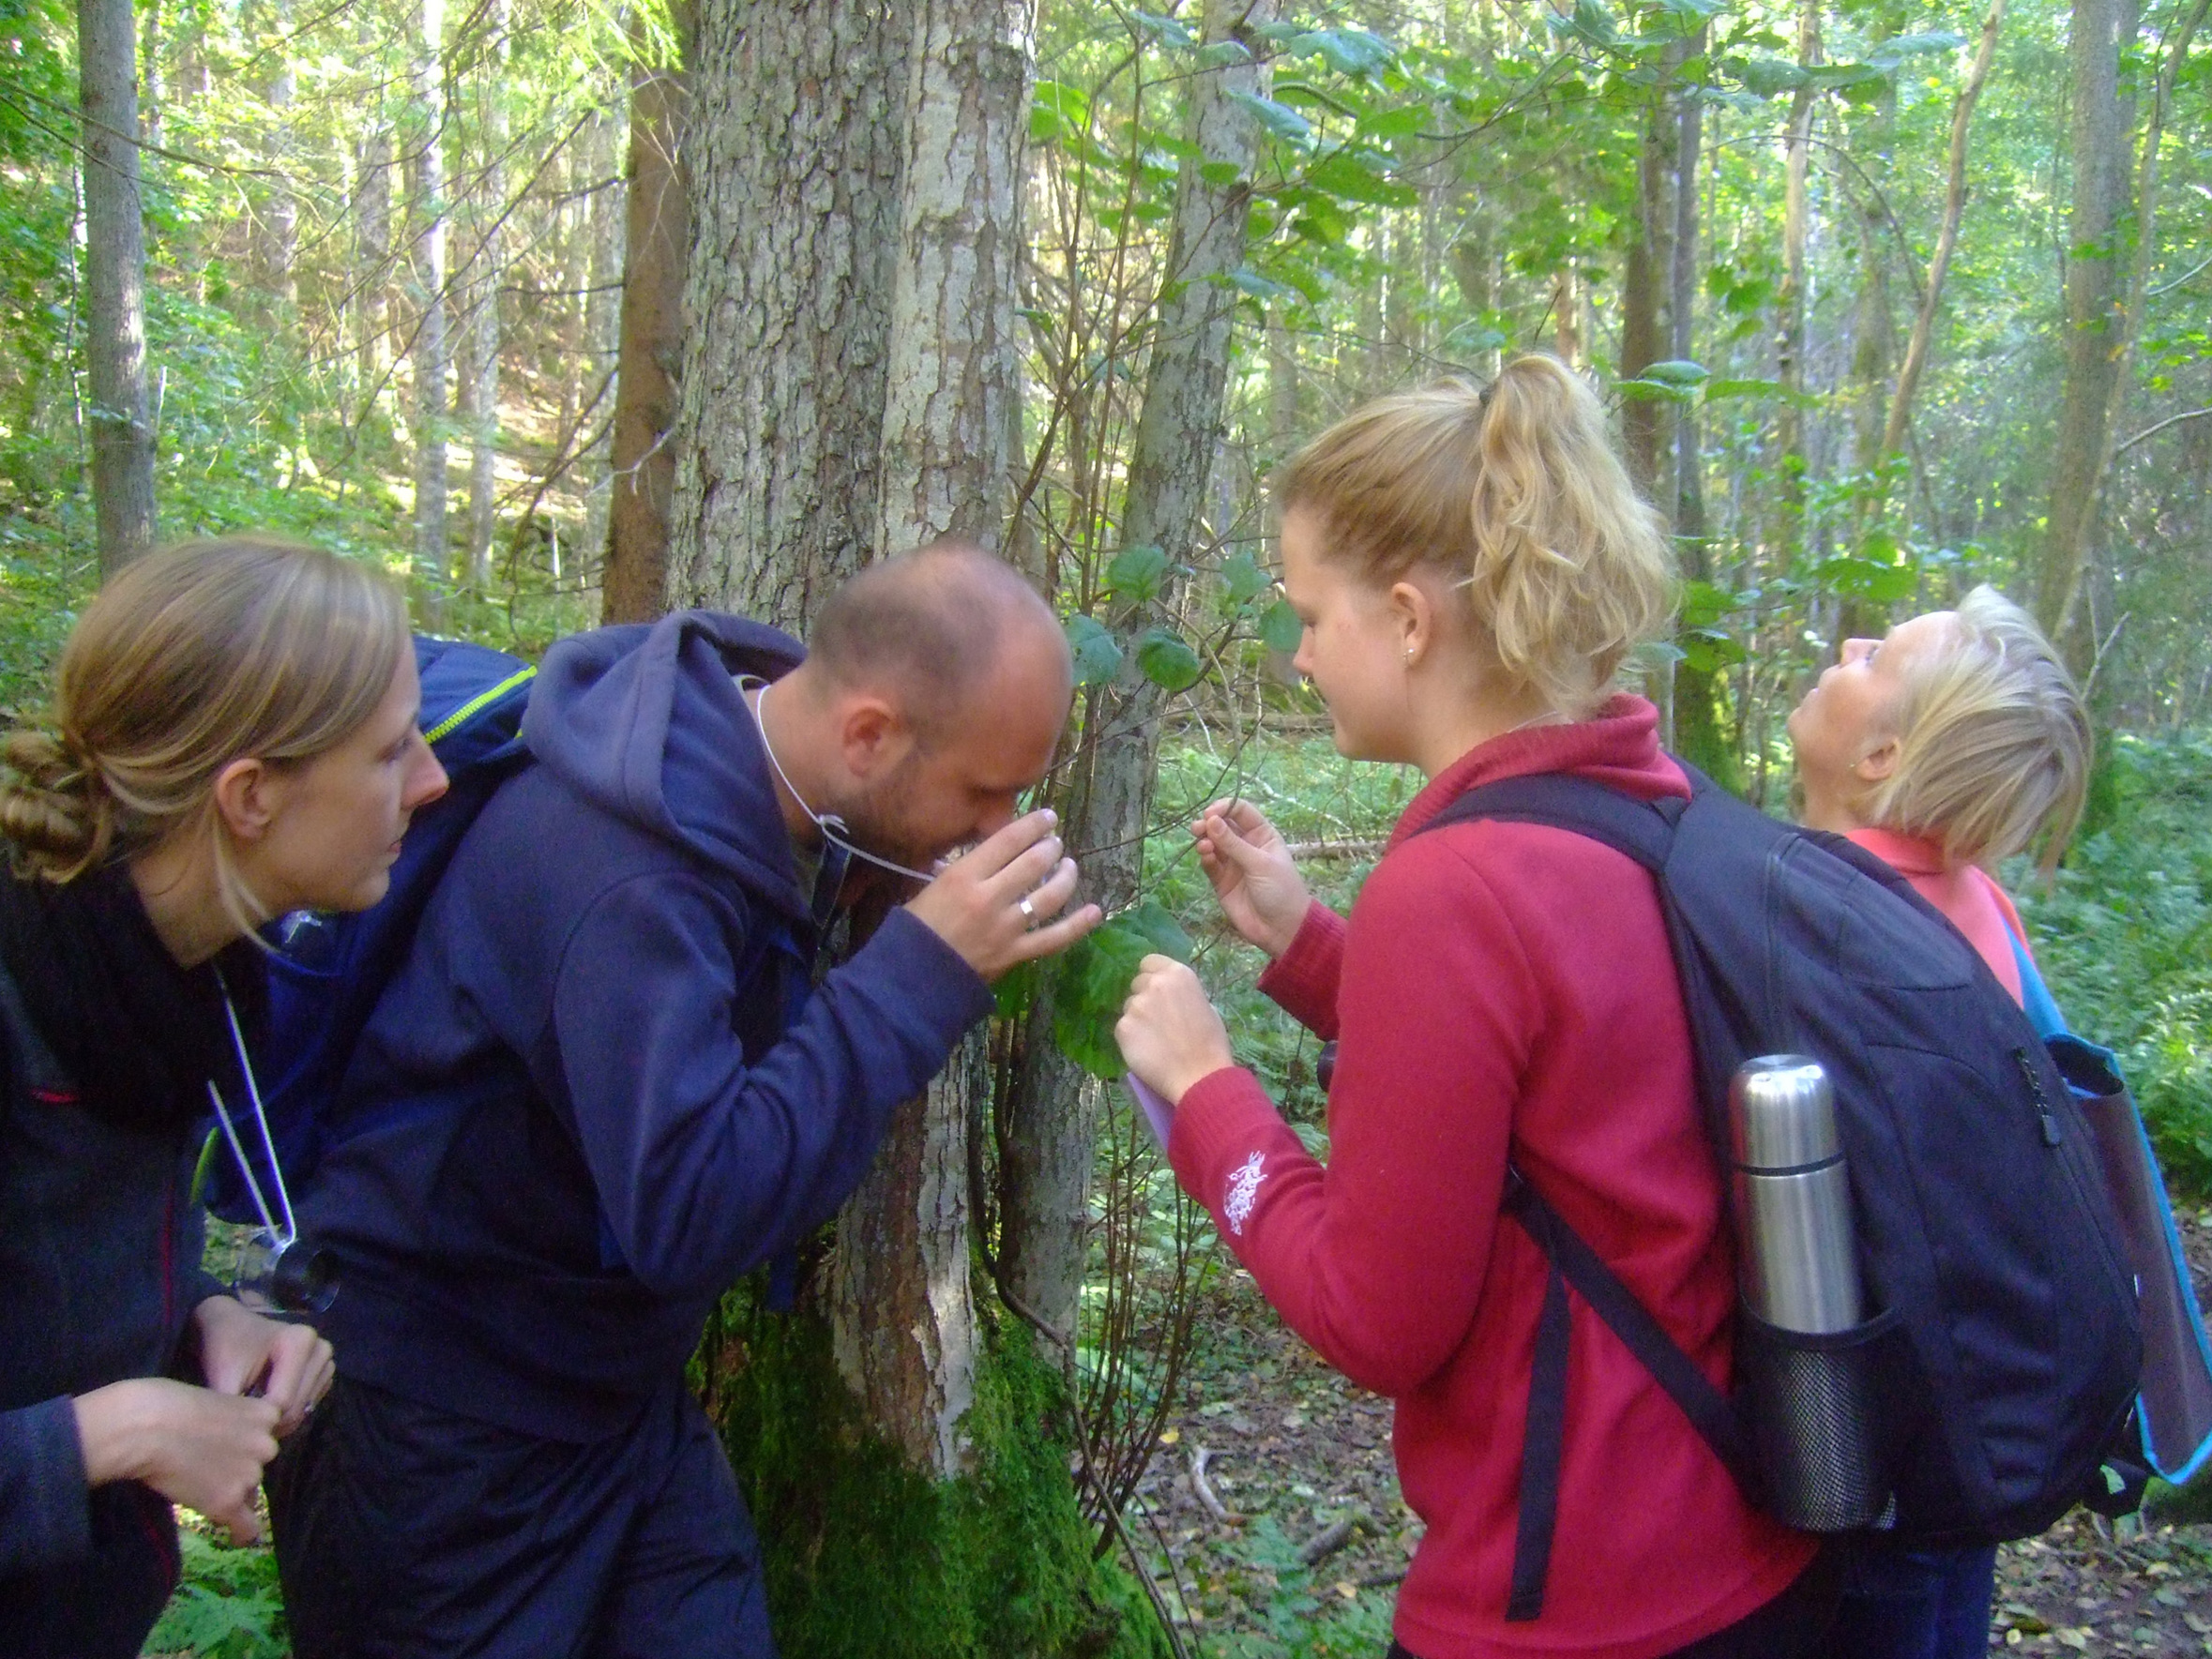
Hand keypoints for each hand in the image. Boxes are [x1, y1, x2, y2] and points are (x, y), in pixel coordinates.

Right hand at [72, 1377, 281, 1543]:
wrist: (144, 1427)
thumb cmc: (168, 1403)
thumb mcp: (216, 1398)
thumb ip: (233, 1420)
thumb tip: (230, 1442)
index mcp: (266, 1414)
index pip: (265, 1436)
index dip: (244, 1443)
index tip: (226, 1448)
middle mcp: (266, 1445)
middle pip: (258, 1465)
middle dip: (237, 1468)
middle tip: (204, 1466)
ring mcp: (249, 1475)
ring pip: (248, 1492)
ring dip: (229, 1493)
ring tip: (196, 1485)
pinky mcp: (227, 1502)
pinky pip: (246, 1526)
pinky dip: (241, 1533)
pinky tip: (234, 1536)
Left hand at [194, 1295, 333, 1435]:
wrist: (232, 1326)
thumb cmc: (225, 1347)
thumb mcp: (223, 1375)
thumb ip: (235, 1408)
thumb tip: (241, 1442)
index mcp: (299, 1342)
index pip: (282, 1401)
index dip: (256, 1418)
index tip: (234, 1421)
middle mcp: (321, 1348)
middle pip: (297, 1407)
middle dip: (269, 1421)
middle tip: (242, 1424)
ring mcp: (326, 1360)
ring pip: (304, 1409)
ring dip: (279, 1419)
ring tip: (253, 1413)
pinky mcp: (325, 1371)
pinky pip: (309, 1405)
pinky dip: (289, 1412)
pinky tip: (268, 1404)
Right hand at [904, 809, 1102, 981]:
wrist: (912, 978)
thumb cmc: (915, 929)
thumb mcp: (930, 887)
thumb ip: (960, 870)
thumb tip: (985, 855)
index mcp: (964, 876)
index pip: (1009, 840)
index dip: (1034, 825)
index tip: (1047, 817)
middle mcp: (989, 897)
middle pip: (1034, 863)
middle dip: (1050, 848)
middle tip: (1055, 843)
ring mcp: (1007, 927)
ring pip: (1050, 896)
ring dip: (1066, 876)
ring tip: (1069, 866)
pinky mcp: (1016, 954)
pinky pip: (1054, 938)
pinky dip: (1078, 925)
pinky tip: (1095, 911)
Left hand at [1116, 955, 1234, 1103]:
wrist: (1199, 1076)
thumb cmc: (1211, 1044)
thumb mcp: (1206, 1006)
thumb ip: (1183, 993)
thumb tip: (1171, 995)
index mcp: (1178, 974)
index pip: (1149, 961)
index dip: (1152, 975)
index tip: (1158, 991)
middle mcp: (1154, 983)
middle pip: (1137, 982)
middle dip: (1144, 996)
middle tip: (1157, 1018)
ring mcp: (1136, 1005)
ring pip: (1129, 1006)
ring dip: (1137, 1017)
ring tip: (1154, 1039)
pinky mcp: (1122, 1027)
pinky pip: (1122, 1027)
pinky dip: (1131, 1037)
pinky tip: (1146, 1050)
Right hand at [1191, 799, 1309, 957]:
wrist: (1281, 929)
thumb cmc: (1280, 890)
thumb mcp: (1260, 863)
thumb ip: (1233, 843)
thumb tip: (1210, 820)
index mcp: (1262, 835)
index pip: (1241, 811)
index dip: (1225, 808)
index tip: (1210, 813)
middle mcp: (1245, 845)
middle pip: (1222, 825)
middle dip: (1209, 824)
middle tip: (1198, 828)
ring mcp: (1232, 863)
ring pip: (1212, 844)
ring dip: (1205, 840)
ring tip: (1203, 845)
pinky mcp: (1221, 881)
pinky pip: (1210, 864)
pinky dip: (1205, 858)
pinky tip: (1206, 857)